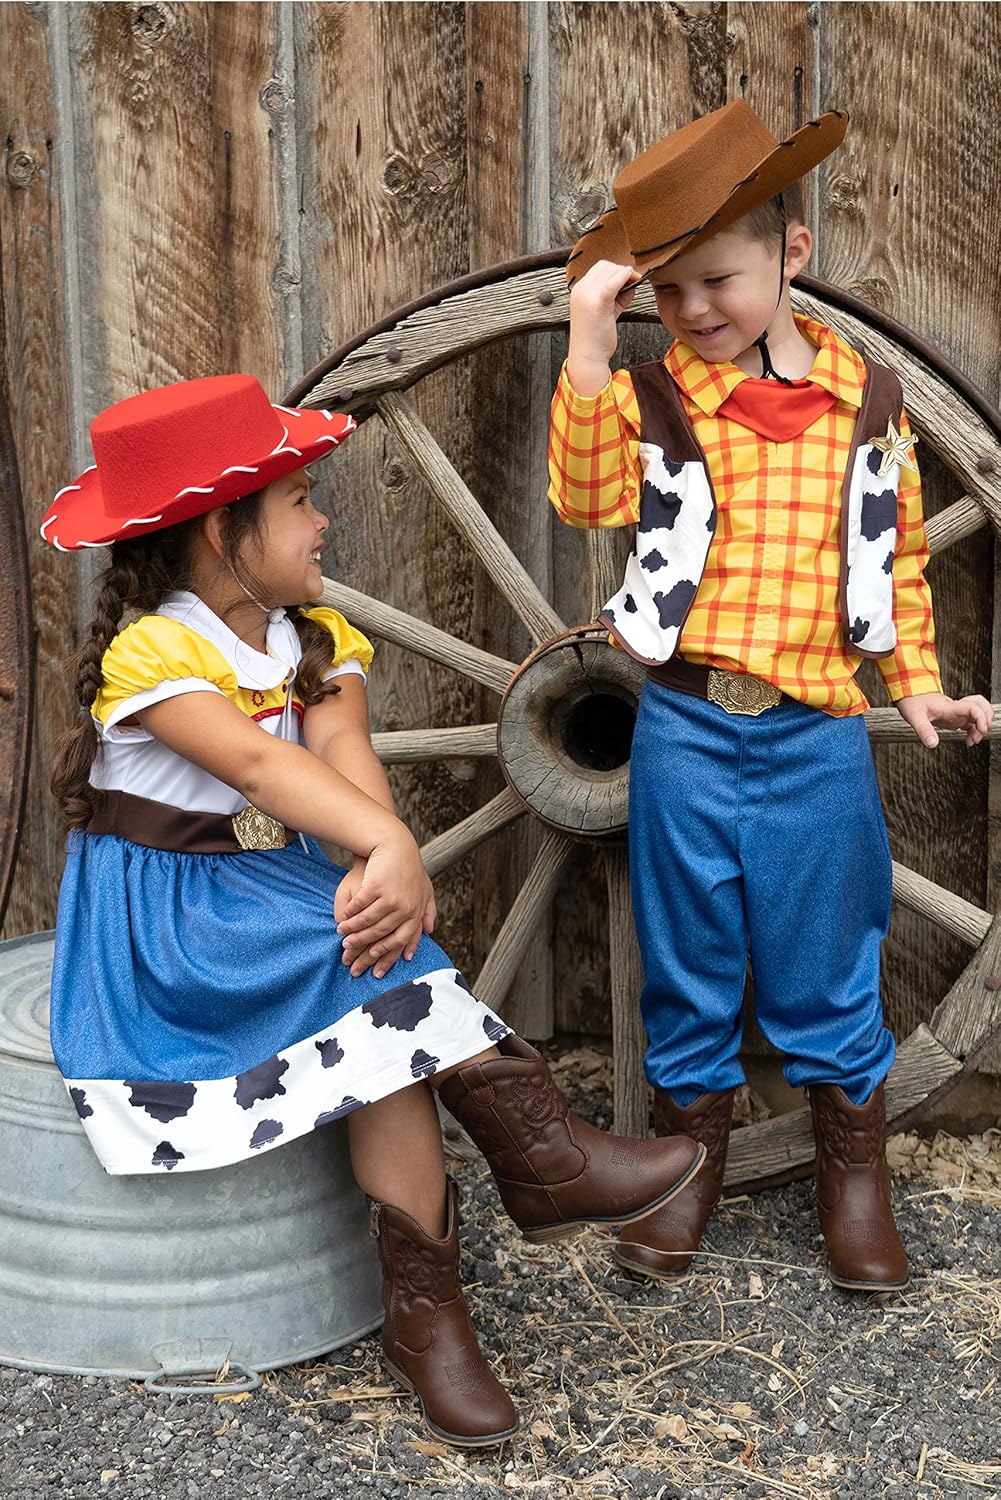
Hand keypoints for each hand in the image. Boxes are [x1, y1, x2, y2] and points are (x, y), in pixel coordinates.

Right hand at [336, 836, 436, 978]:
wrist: (396, 845)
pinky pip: (360, 907)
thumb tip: (428, 932)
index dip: (387, 959)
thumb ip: (427, 911)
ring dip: (353, 934)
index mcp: (416, 913)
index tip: (375, 972)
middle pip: (382, 937)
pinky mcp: (377, 886)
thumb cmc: (409, 868)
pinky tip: (342, 921)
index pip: (401, 942)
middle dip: (365, 953)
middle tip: (351, 963)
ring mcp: (391, 898)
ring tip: (342, 939)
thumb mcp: (425, 889)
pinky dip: (349, 916)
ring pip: (369, 923)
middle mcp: (405, 908)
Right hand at [567, 259, 641, 393]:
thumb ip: (615, 295)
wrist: (588, 357)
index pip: (599, 268)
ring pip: (610, 271)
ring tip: (632, 287)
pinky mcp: (598, 303)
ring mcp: (587, 295)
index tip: (627, 280)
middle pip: (605, 266)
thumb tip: (630, 281)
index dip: (615, 270)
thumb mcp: (605, 311)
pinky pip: (612, 282)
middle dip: (622, 271)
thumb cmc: (596, 338)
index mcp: (579, 290)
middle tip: (634, 281)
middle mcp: (581, 290)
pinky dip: (624, 276)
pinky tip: (633, 277)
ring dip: (625, 275)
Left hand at [896, 692, 993, 748]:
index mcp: (950, 707)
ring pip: (979, 713)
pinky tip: (968, 739)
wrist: (908, 694)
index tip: (981, 730)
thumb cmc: (912, 702)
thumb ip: (923, 730)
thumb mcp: (914, 717)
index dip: (982, 717)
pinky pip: (972, 721)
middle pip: (982, 707)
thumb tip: (932, 744)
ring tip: (973, 740)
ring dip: (982, 726)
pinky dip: (975, 730)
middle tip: (976, 738)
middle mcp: (957, 708)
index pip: (973, 707)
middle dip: (985, 722)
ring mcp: (957, 712)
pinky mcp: (955, 717)